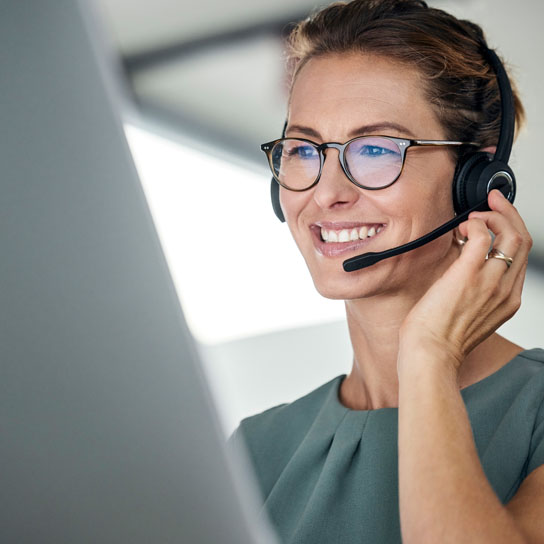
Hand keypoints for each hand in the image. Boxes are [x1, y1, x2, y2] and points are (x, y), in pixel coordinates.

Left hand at [398, 189, 531, 371]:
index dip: (512, 229)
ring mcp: (490, 280)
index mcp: (507, 299)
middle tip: (492, 201)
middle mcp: (505, 289)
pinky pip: (483, 236)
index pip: (521, 255)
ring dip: (493, 216)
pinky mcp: (468, 274)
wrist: (431, 353)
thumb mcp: (471, 314)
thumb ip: (476, 289)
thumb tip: (464, 261)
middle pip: (522, 239)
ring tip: (473, 217)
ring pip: (510, 234)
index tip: (499, 217)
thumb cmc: (441, 338)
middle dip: (509, 213)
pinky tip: (462, 227)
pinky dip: (475, 224)